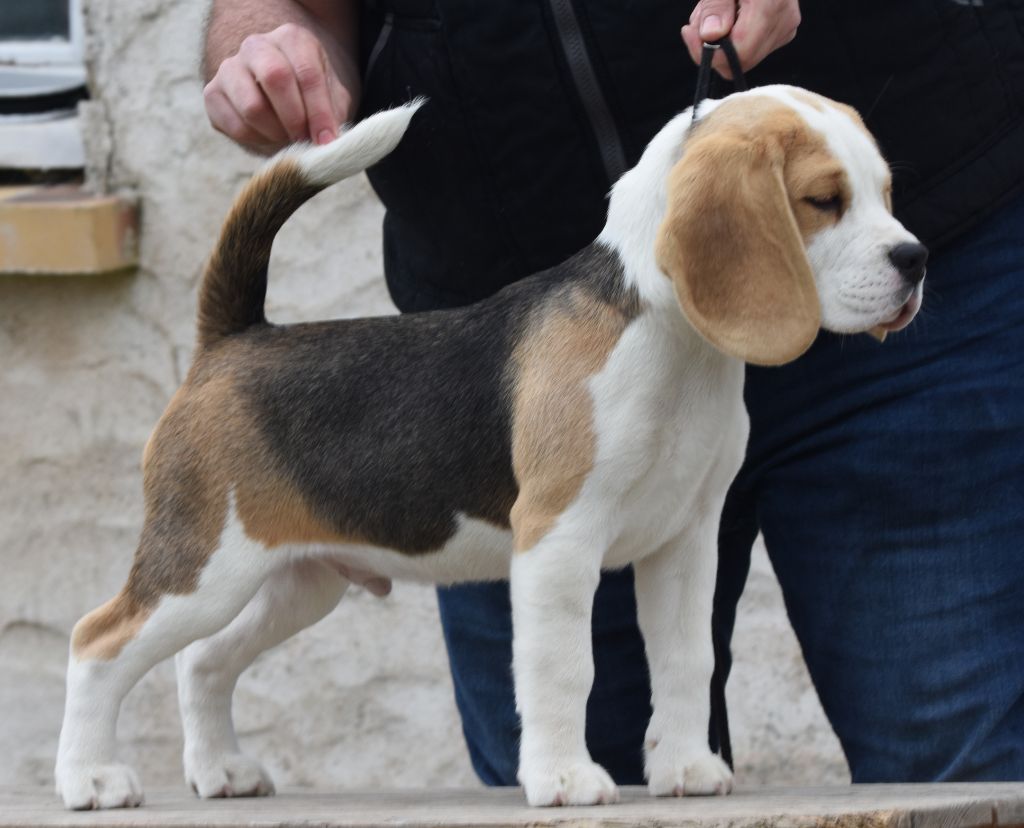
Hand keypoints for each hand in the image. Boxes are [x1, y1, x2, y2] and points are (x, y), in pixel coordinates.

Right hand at [203, 22, 354, 154]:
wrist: (277, 97)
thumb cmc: (308, 97)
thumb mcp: (331, 99)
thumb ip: (333, 114)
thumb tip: (328, 141)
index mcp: (292, 39)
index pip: (307, 72)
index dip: (319, 112)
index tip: (326, 140)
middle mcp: (257, 45)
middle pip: (275, 78)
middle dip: (295, 118)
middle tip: (304, 139)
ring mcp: (230, 67)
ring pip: (252, 106)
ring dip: (275, 132)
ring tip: (287, 137)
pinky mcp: (213, 94)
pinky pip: (236, 126)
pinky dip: (256, 140)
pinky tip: (267, 136)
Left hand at [682, 0, 800, 79]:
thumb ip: (716, 6)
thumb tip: (711, 36)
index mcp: (772, 4)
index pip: (740, 53)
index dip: (709, 52)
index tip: (689, 32)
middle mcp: (785, 20)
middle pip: (741, 60)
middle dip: (711, 45)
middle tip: (698, 18)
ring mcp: (786, 27)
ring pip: (743, 56)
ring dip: (719, 39)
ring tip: (714, 8)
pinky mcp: (783, 29)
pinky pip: (751, 47)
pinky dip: (732, 35)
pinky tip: (728, 12)